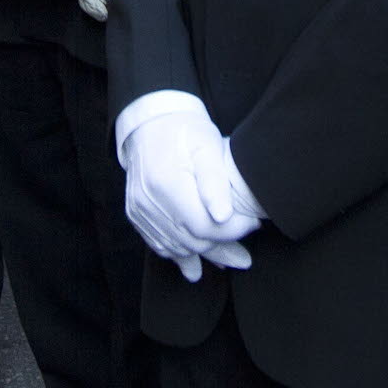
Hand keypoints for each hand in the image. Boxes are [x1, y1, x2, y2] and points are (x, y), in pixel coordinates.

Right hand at [118, 98, 262, 280]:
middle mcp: (148, 201)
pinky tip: (197, 263)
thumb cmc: (184, 131)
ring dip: (204, 256)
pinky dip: (179, 255)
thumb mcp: (206, 146)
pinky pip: (158, 244)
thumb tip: (223, 216)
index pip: (204, 226)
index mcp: (167, 183)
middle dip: (223, 249)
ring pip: (176, 247)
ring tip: (230, 261)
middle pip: (191, 241)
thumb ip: (214, 182)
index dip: (233, 232)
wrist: (150, 124)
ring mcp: (139, 210)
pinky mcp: (136, 214)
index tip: (252, 225)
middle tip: (246, 254)